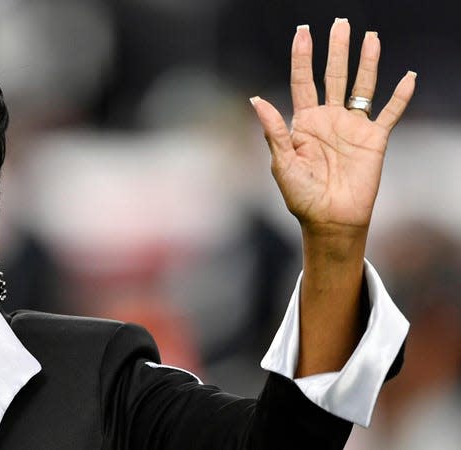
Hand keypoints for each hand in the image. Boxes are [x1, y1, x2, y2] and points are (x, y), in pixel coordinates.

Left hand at [251, 19, 415, 238]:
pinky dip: (400, 96)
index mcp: (304, 122)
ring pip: (362, 87)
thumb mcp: (282, 163)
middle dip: (336, 50)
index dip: (302, 57)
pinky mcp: (374, 140)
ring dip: (367, 63)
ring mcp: (352, 127)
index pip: (303, 82)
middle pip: (334, 76)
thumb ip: (274, 131)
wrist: (330, 220)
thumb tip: (256, 99)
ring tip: (371, 37)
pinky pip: (390, 113)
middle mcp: (329, 119)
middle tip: (339, 23)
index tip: (302, 32)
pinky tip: (408, 77)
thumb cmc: (301, 196)